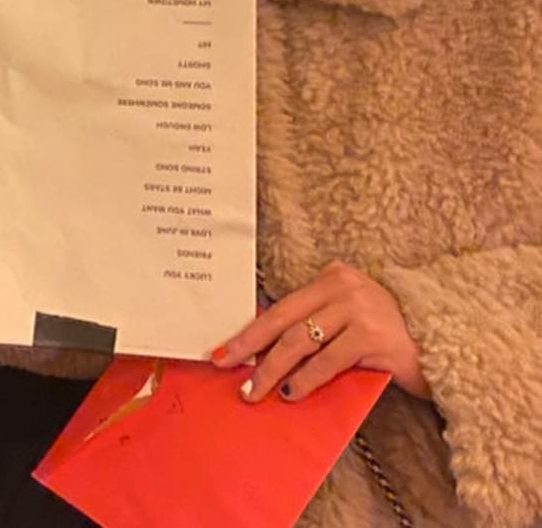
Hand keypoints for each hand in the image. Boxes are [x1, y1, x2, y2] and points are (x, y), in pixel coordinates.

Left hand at [213, 260, 429, 401]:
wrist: (447, 348)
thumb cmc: (390, 338)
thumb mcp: (348, 321)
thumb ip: (316, 327)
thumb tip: (266, 353)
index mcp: (332, 276)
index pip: (281, 306)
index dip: (249, 329)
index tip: (223, 348)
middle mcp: (342, 286)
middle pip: (283, 319)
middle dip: (249, 346)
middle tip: (225, 366)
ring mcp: (357, 308)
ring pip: (300, 341)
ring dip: (272, 369)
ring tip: (254, 390)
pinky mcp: (371, 336)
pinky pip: (327, 361)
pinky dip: (306, 379)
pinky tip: (292, 392)